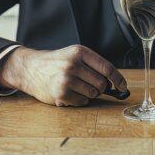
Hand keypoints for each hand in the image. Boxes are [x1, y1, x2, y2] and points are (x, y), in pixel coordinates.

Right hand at [0, 45, 127, 106]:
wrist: (31, 68)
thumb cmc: (57, 62)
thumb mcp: (74, 54)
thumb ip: (93, 65)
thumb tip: (115, 82)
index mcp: (79, 52)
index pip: (107, 68)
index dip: (118, 79)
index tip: (123, 86)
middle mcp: (73, 65)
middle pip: (102, 83)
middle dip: (101, 87)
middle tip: (93, 85)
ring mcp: (66, 80)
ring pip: (93, 93)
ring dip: (90, 93)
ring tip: (78, 87)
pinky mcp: (61, 94)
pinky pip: (83, 101)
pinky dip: (80, 99)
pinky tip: (70, 92)